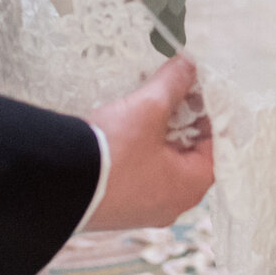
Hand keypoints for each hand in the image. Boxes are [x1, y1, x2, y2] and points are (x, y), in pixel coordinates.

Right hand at [83, 53, 214, 230]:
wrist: (59, 184)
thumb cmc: (114, 151)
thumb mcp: (147, 108)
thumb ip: (173, 84)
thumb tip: (189, 64)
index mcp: (191, 187)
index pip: (216, 148)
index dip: (211, 116)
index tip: (202, 92)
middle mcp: (172, 205)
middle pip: (189, 157)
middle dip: (183, 123)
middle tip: (175, 93)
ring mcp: (144, 210)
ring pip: (163, 166)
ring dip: (159, 137)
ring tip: (149, 106)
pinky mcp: (118, 209)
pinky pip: (140, 177)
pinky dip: (140, 153)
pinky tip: (126, 130)